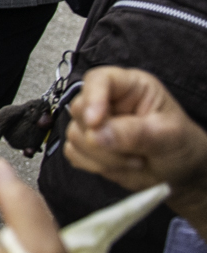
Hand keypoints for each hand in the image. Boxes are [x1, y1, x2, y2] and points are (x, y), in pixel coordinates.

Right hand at [66, 67, 206, 217]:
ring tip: (134, 161)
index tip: (95, 122)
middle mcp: (107, 100)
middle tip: (133, 153)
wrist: (179, 172)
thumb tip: (96, 134)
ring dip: (102, 156)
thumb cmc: (181, 145)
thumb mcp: (168, 136)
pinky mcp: (86, 144)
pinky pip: (73, 152)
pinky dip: (93, 164)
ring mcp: (94, 123)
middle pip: (79, 108)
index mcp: (129, 87)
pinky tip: (119, 166)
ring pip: (74, 133)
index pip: (99, 79)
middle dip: (101, 137)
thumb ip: (134, 133)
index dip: (93, 98)